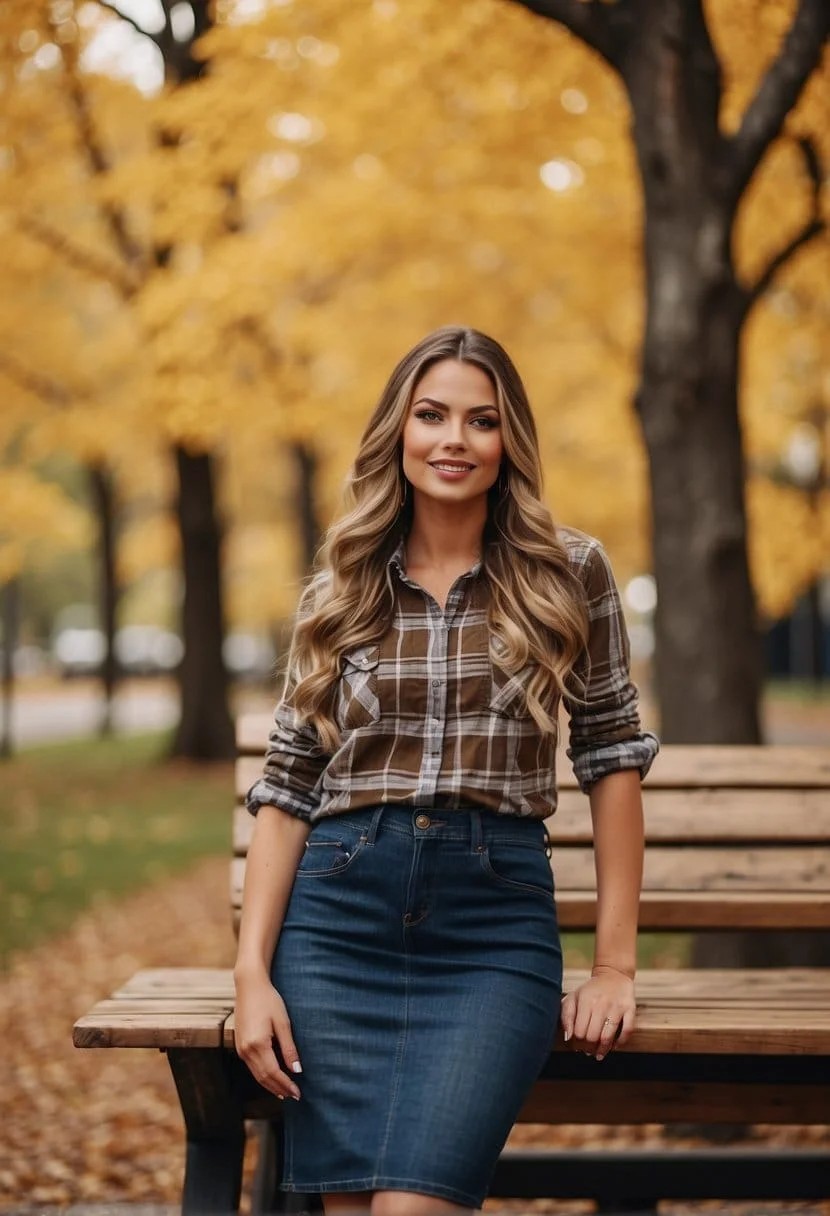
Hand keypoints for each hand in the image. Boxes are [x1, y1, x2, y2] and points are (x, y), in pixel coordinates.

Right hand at [234, 971, 301, 1099]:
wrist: (249, 986)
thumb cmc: (269, 1000)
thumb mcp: (283, 1023)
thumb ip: (289, 1048)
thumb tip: (297, 1070)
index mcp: (258, 1044)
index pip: (274, 1072)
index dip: (286, 1084)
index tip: (298, 1093)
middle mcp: (246, 1050)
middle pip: (264, 1077)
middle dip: (279, 1088)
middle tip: (294, 1096)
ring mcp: (240, 1048)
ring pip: (256, 1074)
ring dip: (270, 1085)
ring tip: (284, 1092)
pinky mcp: (239, 1045)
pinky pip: (251, 1067)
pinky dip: (262, 1075)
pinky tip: (271, 1077)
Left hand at [561, 965, 635, 1060]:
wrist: (613, 975)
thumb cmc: (590, 990)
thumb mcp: (574, 997)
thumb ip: (566, 1016)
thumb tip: (568, 1038)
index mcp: (585, 1000)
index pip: (579, 1031)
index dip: (577, 1043)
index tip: (577, 1047)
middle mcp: (601, 1003)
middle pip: (593, 1036)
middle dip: (589, 1048)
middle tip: (587, 1052)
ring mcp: (617, 1006)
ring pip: (608, 1036)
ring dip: (603, 1050)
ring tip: (598, 1054)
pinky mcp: (630, 1008)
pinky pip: (627, 1031)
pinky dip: (620, 1042)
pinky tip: (614, 1046)